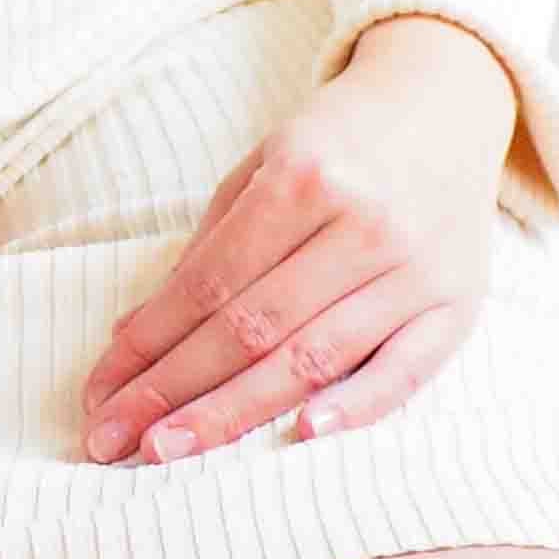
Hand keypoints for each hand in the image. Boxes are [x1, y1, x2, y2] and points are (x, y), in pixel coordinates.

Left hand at [75, 19, 517, 466]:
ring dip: (233, 415)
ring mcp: (415, 269)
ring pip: (313, 358)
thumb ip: (209, 245)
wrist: (448, 106)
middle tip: (110, 440)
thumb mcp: (266, 162)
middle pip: (252, 328)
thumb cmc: (340, 142)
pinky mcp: (458, 307)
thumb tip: (134, 333)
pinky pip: (404, 372)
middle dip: (173, 390)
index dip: (148, 344)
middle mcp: (362, 223)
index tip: (99, 391)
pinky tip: (300, 438)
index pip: (209, 283)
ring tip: (167, 453)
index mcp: (305, 176)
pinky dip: (355, 408)